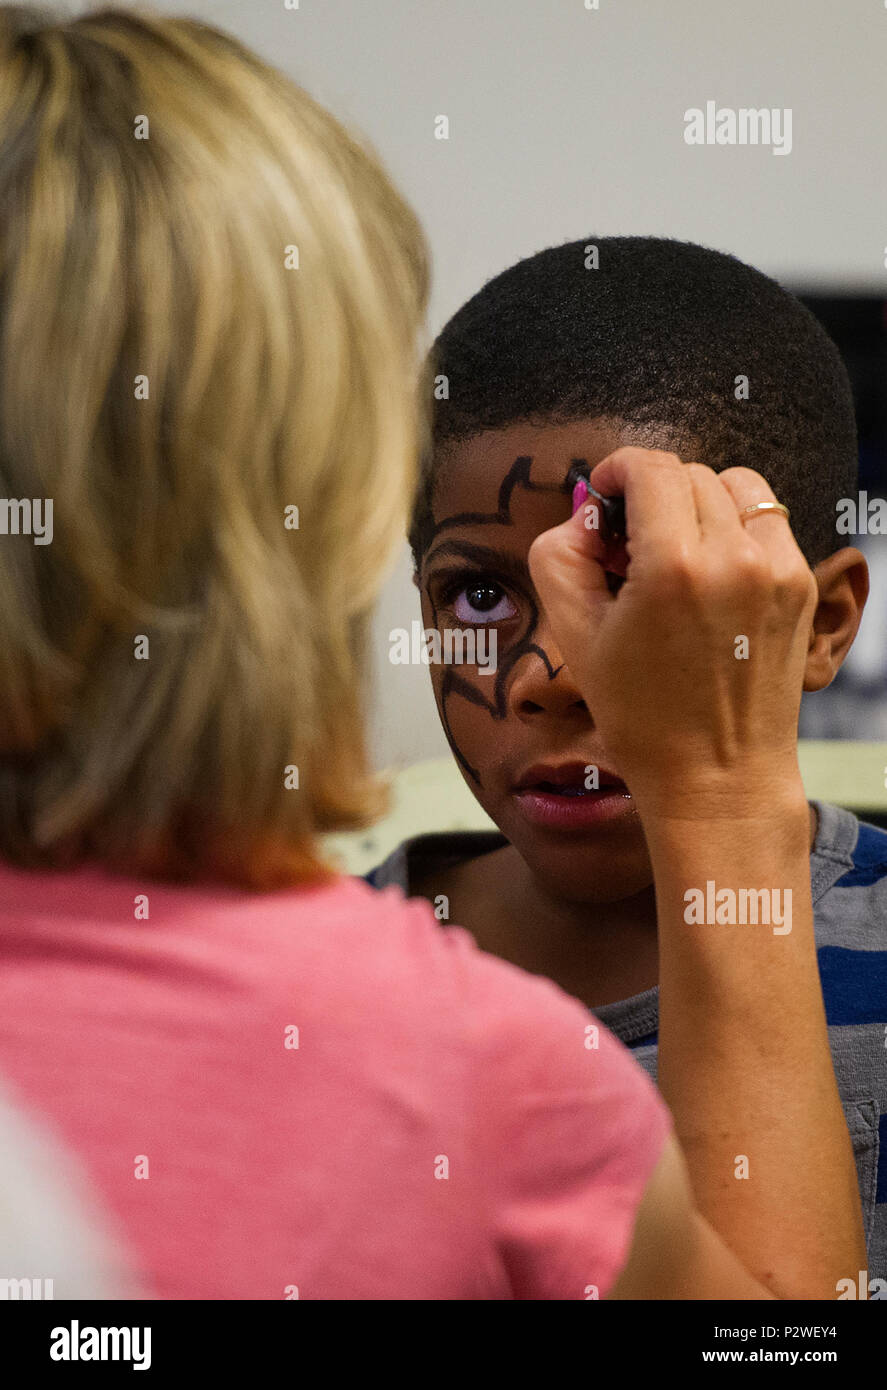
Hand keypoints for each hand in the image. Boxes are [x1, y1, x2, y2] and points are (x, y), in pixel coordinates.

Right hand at [527, 448, 816, 818]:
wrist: (718, 777)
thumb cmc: (642, 717)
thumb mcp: (574, 637)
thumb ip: (561, 555)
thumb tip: (587, 513)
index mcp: (675, 569)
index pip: (650, 467)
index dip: (616, 469)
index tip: (603, 496)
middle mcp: (735, 560)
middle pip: (688, 474)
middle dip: (650, 495)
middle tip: (628, 546)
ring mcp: (777, 571)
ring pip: (735, 487)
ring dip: (698, 503)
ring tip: (674, 553)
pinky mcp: (800, 585)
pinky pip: (766, 521)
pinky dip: (735, 530)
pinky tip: (711, 575)